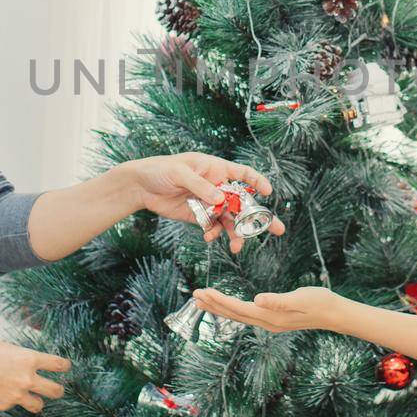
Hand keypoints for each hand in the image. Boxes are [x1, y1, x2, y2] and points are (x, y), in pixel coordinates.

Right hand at [0, 333, 69, 413]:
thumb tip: (25, 366)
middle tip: (58, 389)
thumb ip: (20, 358)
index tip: (66, 367)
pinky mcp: (3, 405)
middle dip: (59, 390)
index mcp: (29, 358)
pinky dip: (11, 401)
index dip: (64, 366)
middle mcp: (26, 378)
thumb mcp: (5, 347)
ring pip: (38, 405)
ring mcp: (15, 394)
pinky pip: (14, 406)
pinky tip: (0, 393)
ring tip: (34, 399)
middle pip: (56, 390)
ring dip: (37, 402)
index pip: (58, 364)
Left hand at [126, 152, 285, 253]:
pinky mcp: (199, 216)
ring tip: (237, 248)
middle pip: (243, 202)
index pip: (243, 174)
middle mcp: (216, 186)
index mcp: (216, 169)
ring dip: (236, 233)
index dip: (257, 181)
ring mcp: (209, 202)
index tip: (268, 192)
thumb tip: (220, 199)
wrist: (140, 186)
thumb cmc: (160, 170)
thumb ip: (201, 186)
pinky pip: (213, 227)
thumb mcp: (180, 173)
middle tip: (277, 229)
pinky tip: (209, 238)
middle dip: (259, 217)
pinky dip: (214, 234)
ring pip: (229, 219)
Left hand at [192, 285, 340, 332]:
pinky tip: (229, 306)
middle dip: (213, 305)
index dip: (219, 301)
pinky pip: (246, 315)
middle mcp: (267, 323)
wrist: (335, 313)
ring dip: (220, 308)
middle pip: (234, 314)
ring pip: (238, 316)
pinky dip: (233, 309)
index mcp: (270, 317)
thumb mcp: (300, 298)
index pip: (238, 308)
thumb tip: (258, 300)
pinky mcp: (274, 319)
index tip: (203, 292)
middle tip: (194, 295)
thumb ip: (278, 301)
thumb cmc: (320, 302)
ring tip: (203, 302)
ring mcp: (270, 323)